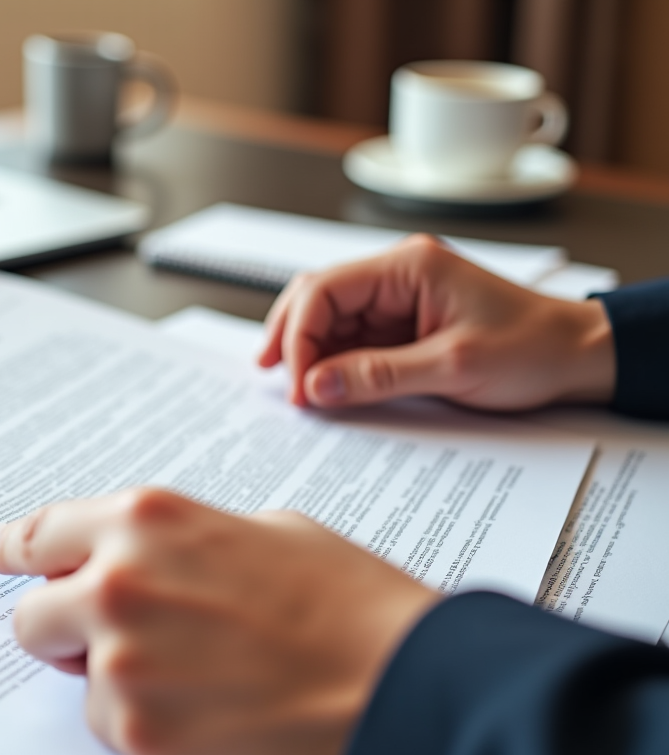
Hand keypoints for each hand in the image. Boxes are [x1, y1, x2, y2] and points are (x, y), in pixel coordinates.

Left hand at [0, 488, 438, 754]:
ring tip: (196, 676)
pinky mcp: (137, 732)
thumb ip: (183, 540)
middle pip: (34, 614)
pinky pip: (111, 726)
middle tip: (115, 635)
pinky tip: (207, 710)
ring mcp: (122, 660)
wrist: (398, 680)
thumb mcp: (264, 531)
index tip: (1, 558)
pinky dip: (145, 722)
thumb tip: (148, 559)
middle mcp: (119, 581)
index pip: (43, 532)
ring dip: (116, 677)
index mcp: (148, 518)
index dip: (17, 549)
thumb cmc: (346, 601)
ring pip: (77, 677)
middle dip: (66, 626)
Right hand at [258, 235, 615, 410]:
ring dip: (309, 352)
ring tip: (297, 391)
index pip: (325, 289)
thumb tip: (316, 386)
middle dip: (291, 338)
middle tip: (276, 380)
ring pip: (330, 318)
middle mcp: (397, 273)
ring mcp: (398, 297)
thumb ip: (378, 375)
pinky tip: (323, 384)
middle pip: (318, 297)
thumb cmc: (531, 349)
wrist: (577, 356)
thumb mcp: (453, 367)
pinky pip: (354, 337)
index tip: (298, 384)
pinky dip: (333, 361)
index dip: (299, 337)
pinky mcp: (403, 323)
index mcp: (408, 265)